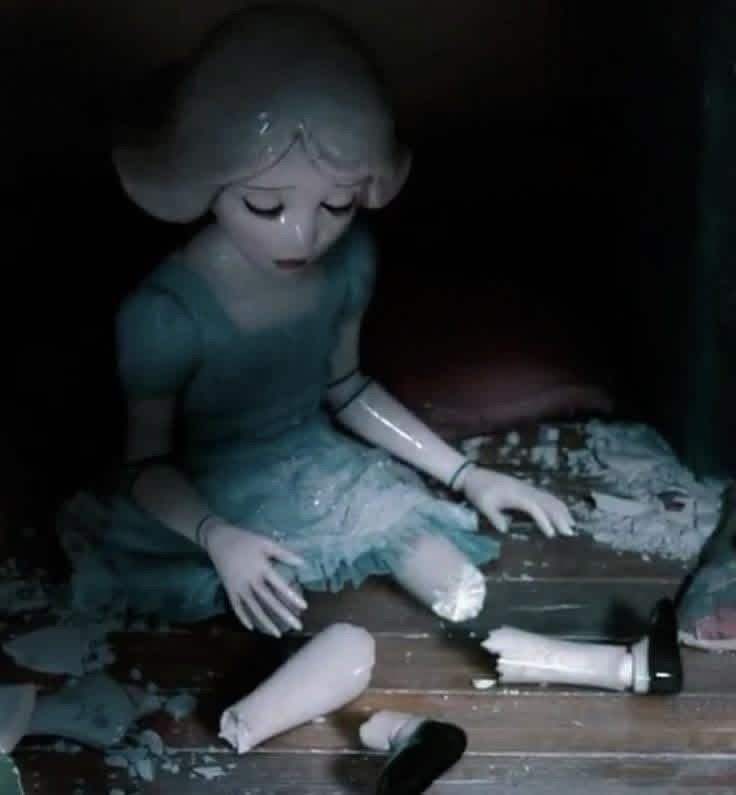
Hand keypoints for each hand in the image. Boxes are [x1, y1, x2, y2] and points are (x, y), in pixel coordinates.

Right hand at [202, 519, 307, 635]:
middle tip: (298, 627)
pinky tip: (252, 627)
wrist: (219, 539)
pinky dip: (243, 618)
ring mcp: (238, 587)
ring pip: (254, 608)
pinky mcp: (229, 590)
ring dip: (266, 622)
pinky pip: (236, 607)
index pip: (279, 585)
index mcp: (261, 568)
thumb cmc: (246, 540)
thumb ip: (284, 553)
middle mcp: (250, 580)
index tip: (304, 607)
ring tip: (278, 634)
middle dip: (284, 614)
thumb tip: (302, 563)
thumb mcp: (266, 542)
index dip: (292, 596)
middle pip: (269, 601)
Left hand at [462, 466, 574, 537]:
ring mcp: (527, 488)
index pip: (535, 508)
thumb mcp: (483, 505)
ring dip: (561, 510)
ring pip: (549, 498)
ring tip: (571, 524)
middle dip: (560, 517)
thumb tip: (505, 530)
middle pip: (547, 502)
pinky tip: (561, 511)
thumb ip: (495, 517)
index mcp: (516, 495)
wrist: (474, 475)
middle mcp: (525, 490)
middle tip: (570, 533)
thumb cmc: (478, 492)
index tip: (551, 534)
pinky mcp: (526, 488)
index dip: (544, 521)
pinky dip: (556, 503)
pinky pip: (545, 495)